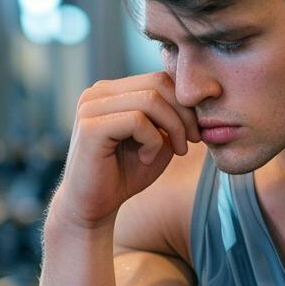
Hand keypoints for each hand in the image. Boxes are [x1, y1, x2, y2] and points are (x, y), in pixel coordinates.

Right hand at [49, 72, 200, 231]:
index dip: (185, 103)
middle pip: (158, 83)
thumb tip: (194, 96)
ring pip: (150, 99)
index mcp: (112, 91)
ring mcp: (90, 107)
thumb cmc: (125, 174)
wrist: (93, 207)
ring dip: (173, 128)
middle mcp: (97, 92)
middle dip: (184, 114)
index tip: (194, 133)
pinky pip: (136, 120)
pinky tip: (146, 158)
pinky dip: (153, 141)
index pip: (159, 78)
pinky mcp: (90, 127)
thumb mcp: (157, 140)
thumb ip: (170, 116)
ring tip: (172, 152)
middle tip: (190, 143)